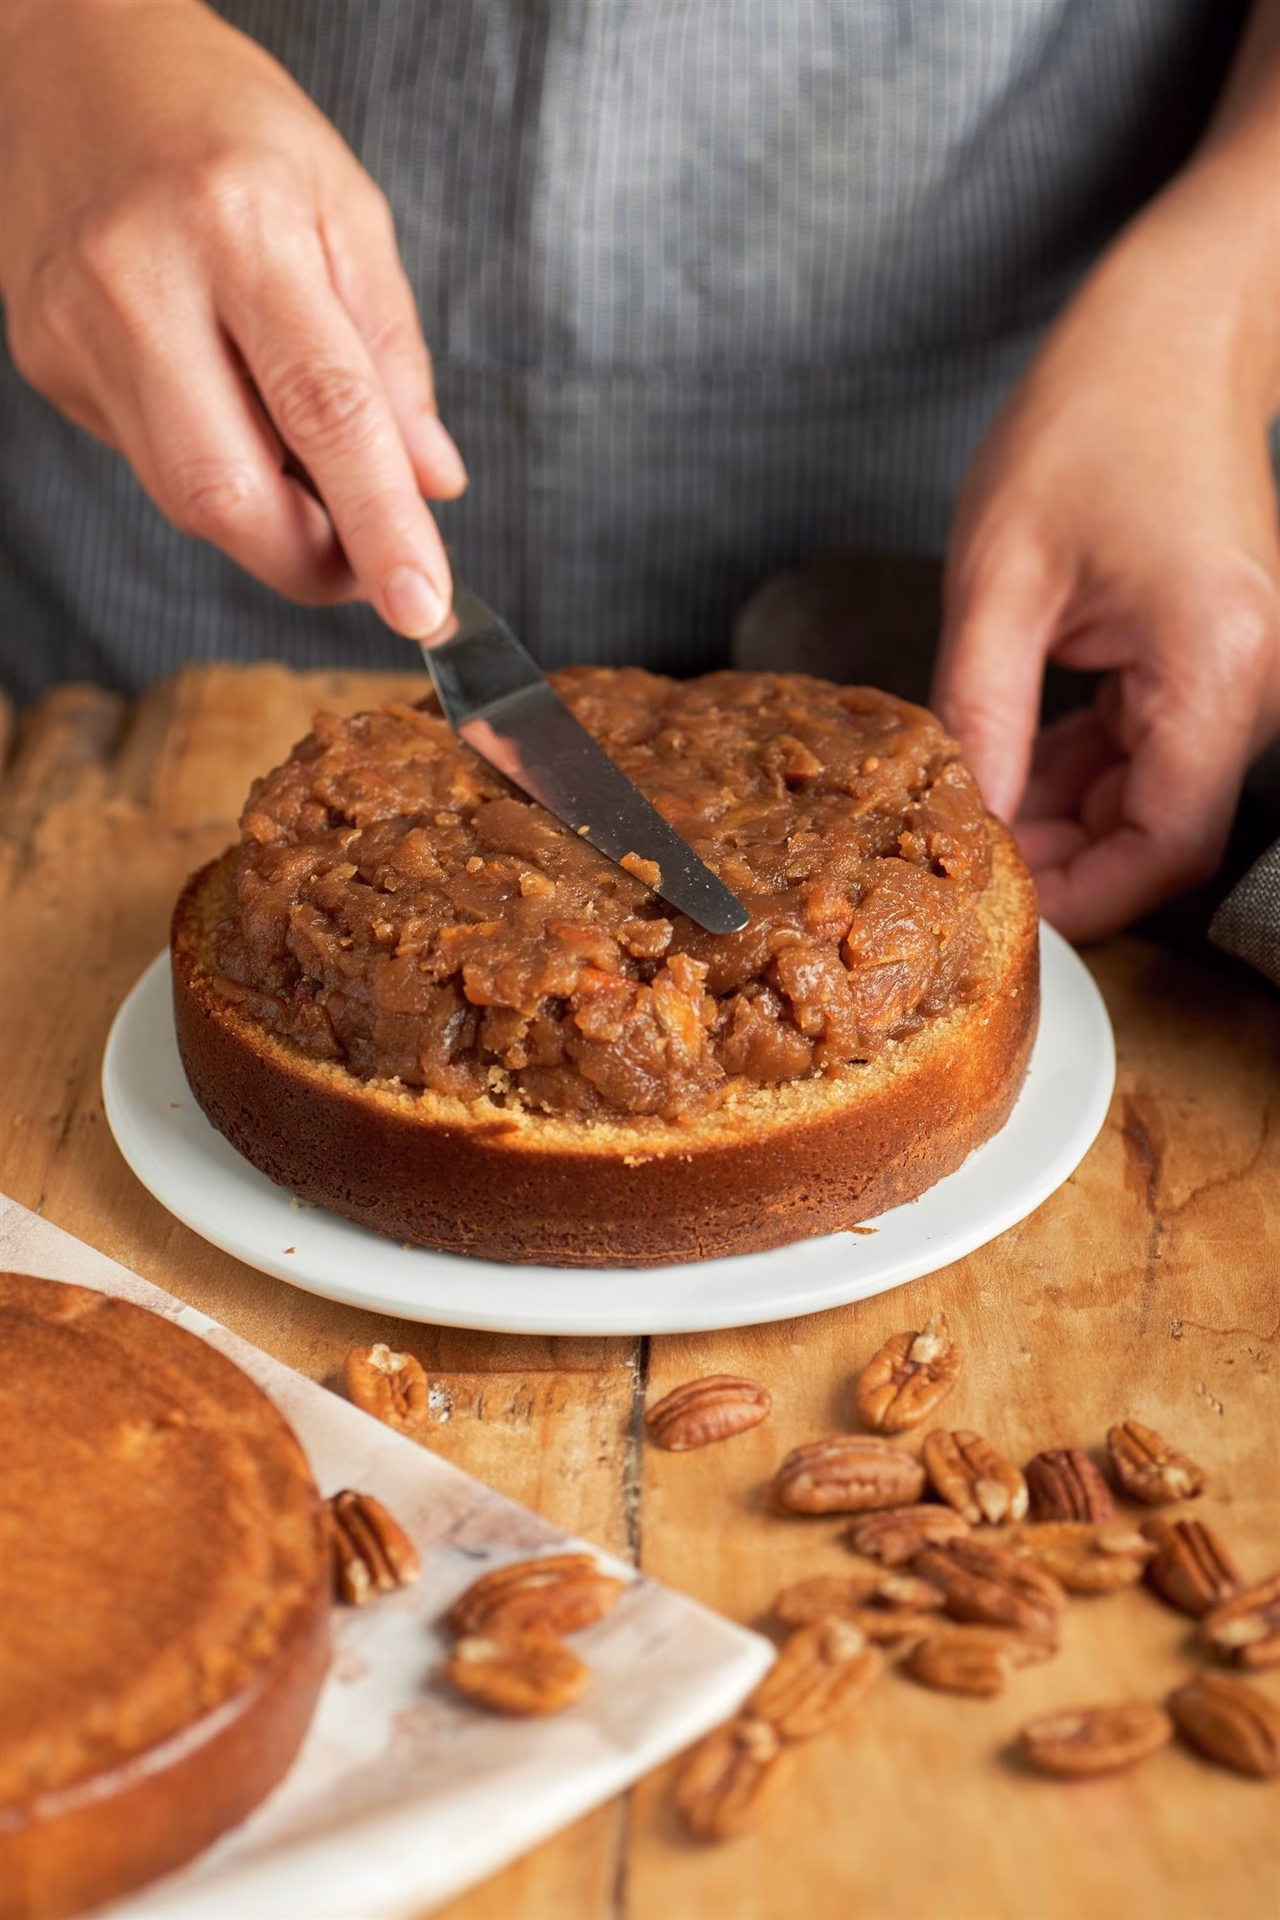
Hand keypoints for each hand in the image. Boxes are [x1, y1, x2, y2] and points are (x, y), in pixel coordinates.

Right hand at [0, 0, 464, 633]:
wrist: (75, 60)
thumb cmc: (228, 126)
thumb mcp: (346, 208)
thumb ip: (392, 355)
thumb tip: (431, 482)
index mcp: (239, 226)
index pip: (326, 413)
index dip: (381, 526)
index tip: (426, 606)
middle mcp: (141, 281)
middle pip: (229, 492)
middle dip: (313, 562)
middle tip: (370, 567)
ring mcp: (76, 327)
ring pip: (184, 495)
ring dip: (270, 521)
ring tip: (312, 478)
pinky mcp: (46, 359)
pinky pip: (149, 458)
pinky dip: (216, 466)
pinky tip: (230, 410)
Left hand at [932, 211, 1279, 941]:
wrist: (1170, 329)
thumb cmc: (1092, 420)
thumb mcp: (1000, 577)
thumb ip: (982, 714)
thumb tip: (969, 820)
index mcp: (1217, 666)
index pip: (1166, 845)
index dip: (1085, 898)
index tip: (1003, 913)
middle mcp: (1254, 680)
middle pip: (1164, 831)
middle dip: (1065, 859)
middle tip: (966, 864)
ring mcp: (1242, 669)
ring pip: (1154, 794)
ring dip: (1067, 814)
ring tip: (975, 805)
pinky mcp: (1217, 654)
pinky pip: (1153, 744)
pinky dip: (1085, 764)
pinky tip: (1018, 754)